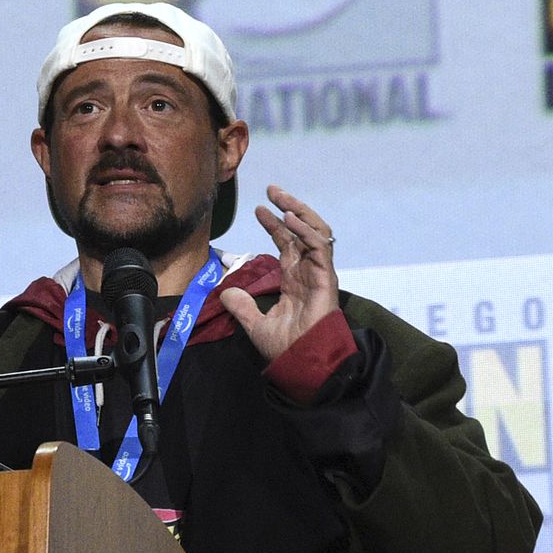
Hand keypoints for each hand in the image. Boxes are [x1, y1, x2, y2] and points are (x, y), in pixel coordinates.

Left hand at [219, 184, 338, 360]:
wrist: (302, 362)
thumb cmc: (286, 349)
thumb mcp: (255, 324)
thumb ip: (243, 307)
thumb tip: (226, 292)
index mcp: (294, 279)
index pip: (286, 243)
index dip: (273, 225)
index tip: (258, 209)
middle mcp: (308, 272)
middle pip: (302, 231)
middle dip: (288, 208)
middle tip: (272, 190)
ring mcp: (318, 273)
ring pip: (315, 232)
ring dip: (299, 212)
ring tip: (281, 198)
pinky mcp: (325, 277)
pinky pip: (319, 247)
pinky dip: (306, 231)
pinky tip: (290, 219)